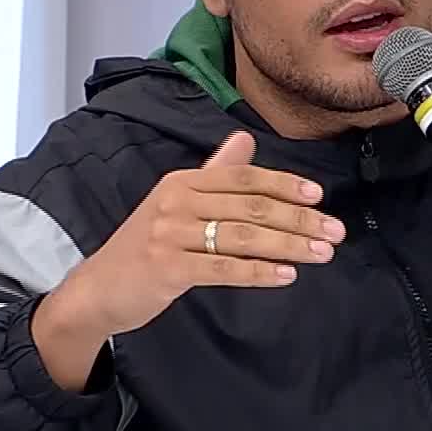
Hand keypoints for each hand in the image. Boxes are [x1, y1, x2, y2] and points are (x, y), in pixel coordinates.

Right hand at [33, 131, 343, 388]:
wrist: (97, 290)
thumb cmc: (145, 247)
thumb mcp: (176, 203)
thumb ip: (214, 174)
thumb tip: (246, 140)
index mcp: (183, 182)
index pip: (243, 178)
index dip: (284, 185)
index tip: (318, 196)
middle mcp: (176, 202)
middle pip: (250, 206)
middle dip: (298, 219)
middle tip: (334, 231)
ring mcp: (170, 235)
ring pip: (242, 236)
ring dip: (288, 245)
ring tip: (321, 253)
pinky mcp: (167, 268)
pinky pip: (223, 268)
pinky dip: (258, 272)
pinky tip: (286, 275)